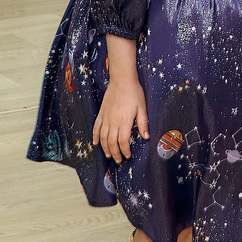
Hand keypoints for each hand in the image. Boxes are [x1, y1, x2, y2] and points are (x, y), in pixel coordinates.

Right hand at [95, 37, 147, 160]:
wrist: (121, 80)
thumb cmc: (134, 93)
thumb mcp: (142, 108)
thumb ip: (143, 123)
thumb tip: (146, 137)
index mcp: (124, 122)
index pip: (123, 141)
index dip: (125, 151)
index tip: (127, 156)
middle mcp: (113, 122)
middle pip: (112, 142)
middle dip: (115, 153)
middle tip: (118, 161)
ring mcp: (105, 118)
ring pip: (103, 138)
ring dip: (105, 148)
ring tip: (109, 155)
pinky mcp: (101, 114)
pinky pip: (96, 128)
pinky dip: (95, 137)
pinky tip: (96, 143)